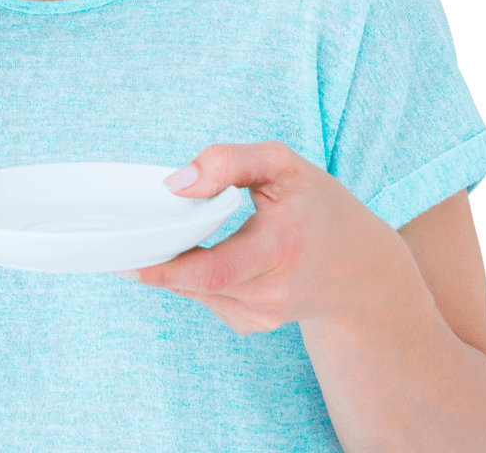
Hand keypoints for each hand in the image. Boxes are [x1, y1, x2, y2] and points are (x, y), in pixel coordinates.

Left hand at [114, 141, 409, 334]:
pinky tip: (205, 252)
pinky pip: (206, 297)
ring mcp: (262, 315)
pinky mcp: (253, 324)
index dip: (167, 268)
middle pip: (196, 282)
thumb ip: (227, 161)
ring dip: (172, 265)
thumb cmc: (317, 205)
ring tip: (167, 233)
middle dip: (157, 261)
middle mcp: (272, 291)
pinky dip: (192, 275)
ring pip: (195, 290)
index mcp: (280, 248)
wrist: (361, 270)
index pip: (213, 270)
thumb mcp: (281, 164)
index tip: (129, 259)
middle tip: (124, 241)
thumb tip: (174, 184)